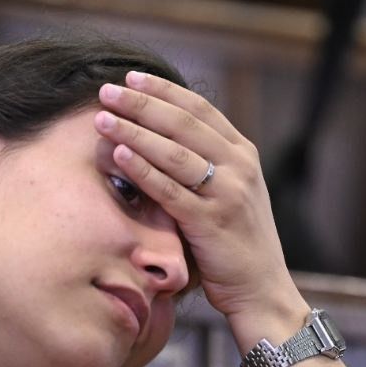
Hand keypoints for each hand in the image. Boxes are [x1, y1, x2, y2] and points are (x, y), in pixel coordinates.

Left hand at [95, 72, 303, 325]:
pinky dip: (142, 169)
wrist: (261, 289)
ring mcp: (227, 194)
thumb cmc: (235, 242)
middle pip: (183, 123)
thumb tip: (163, 136)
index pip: (199, 109)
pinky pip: (170, 190)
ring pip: (173, 152)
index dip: (164, 90)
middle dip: (142, 104)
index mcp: (243, 154)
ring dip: (134, 131)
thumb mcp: (230, 193)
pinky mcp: (211, 223)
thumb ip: (206, 164)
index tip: (132, 77)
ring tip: (103, 118)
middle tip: (108, 91)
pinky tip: (118, 154)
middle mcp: (239, 167)